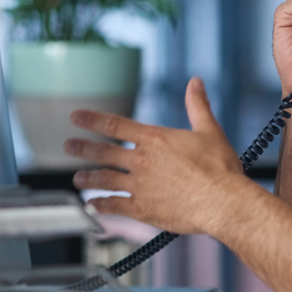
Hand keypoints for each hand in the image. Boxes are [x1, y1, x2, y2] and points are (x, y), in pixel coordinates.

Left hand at [66, 77, 248, 235]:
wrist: (222, 201)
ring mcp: (139, 186)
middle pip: (103, 152)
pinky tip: (93, 206)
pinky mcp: (142, 209)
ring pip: (105, 180)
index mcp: (154, 139)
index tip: (76, 117)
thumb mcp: (209, 131)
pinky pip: (115, 206)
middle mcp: (141, 161)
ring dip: (88, 178)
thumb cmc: (219, 168)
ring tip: (77, 178)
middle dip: (83, 148)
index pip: (115, 125)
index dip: (92, 120)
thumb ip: (198, 106)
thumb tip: (195, 82)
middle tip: (69, 146)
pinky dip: (101, 206)